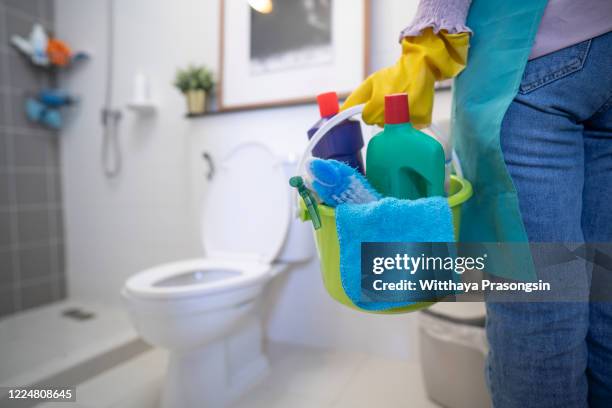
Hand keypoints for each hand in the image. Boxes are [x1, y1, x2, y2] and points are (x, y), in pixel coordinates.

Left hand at [342, 28, 469, 127]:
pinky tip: (412, 106)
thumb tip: (338, 113)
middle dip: (382, 114)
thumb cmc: (392, 75)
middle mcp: (394, 111)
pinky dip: (410, 120)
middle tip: (390, 100)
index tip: (376, 101)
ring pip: (395, 128)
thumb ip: (353, 99)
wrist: (420, 67)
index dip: (370, 110)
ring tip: (403, 101)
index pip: (367, 119)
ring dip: (396, 118)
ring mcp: (410, 116)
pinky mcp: (423, 120)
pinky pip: (411, 127)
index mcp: (379, 102)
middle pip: (380, 124)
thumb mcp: (370, 83)